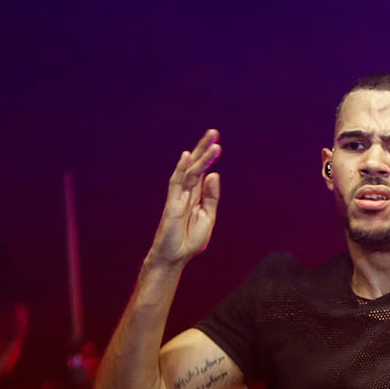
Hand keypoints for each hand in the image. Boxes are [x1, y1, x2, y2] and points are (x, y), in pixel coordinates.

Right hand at [148, 129, 221, 266]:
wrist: (175, 256)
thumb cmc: (190, 240)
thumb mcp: (208, 217)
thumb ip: (211, 197)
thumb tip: (214, 174)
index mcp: (196, 196)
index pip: (203, 172)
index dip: (209, 158)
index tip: (218, 145)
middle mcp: (187, 192)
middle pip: (196, 166)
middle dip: (205, 149)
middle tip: (214, 132)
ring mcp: (178, 196)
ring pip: (190, 171)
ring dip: (200, 155)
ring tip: (212, 140)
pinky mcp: (172, 203)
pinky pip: (176, 182)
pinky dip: (182, 169)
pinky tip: (188, 156)